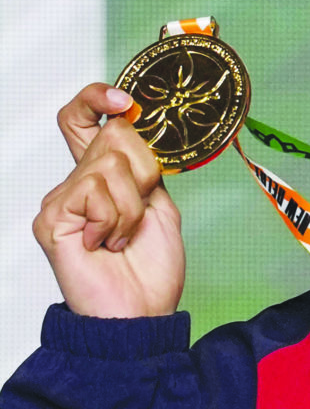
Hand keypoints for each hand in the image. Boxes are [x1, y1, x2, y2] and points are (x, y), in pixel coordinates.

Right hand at [33, 83, 185, 317]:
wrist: (142, 311)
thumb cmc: (150, 265)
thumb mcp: (158, 203)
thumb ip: (145, 165)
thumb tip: (133, 123)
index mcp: (100, 175)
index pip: (81, 119)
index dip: (97, 98)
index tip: (124, 100)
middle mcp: (74, 182)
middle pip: (113, 136)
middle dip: (145, 172)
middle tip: (142, 210)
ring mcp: (59, 200)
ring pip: (110, 165)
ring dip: (133, 205)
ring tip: (125, 236)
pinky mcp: (52, 219)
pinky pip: (96, 192)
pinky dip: (116, 219)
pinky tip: (107, 244)